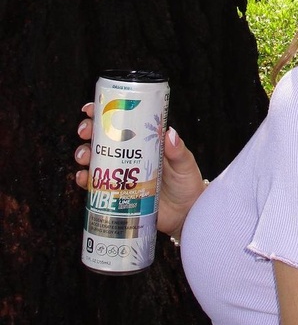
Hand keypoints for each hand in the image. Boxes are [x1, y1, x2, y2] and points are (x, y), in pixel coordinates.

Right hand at [75, 103, 206, 239]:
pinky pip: (95, 185)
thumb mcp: (185, 165)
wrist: (186, 215)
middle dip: (89, 132)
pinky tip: (82, 178)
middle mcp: (129, 156)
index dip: (104, 114)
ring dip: (83, 154)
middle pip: (102, 139)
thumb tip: (169, 133)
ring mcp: (121, 175)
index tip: (91, 109)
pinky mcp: (116, 194)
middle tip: (85, 132)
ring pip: (94, 160)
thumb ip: (179, 152)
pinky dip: (85, 180)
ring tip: (83, 156)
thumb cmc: (187, 185)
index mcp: (144, 143)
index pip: (122, 122)